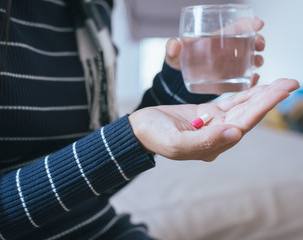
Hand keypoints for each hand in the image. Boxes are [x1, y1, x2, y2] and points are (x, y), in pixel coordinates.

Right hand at [129, 78, 298, 160]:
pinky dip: (243, 94)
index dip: (264, 107)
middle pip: (247, 115)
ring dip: (260, 96)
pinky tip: (257, 85)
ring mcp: (212, 124)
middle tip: (291, 82)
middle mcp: (217, 136)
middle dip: (269, 99)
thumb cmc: (153, 136)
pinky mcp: (205, 114)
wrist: (139, 129)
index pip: (243, 124)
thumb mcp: (176, 143)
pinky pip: (229, 103)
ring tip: (280, 82)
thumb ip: (205, 142)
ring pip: (240, 108)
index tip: (283, 91)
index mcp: (212, 145)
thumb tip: (235, 134)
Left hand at [166, 17, 264, 87]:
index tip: (258, 24)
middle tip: (260, 45)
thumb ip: (172, 48)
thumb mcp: (174, 54)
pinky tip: (254, 79)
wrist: (179, 80)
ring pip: (250, 59)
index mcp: (215, 39)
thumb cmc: (179, 61)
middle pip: (248, 42)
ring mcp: (230, 65)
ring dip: (257, 59)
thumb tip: (174, 46)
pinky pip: (244, 78)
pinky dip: (251, 79)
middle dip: (258, 41)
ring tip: (257, 62)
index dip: (248, 24)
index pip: (236, 26)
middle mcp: (226, 50)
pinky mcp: (229, 80)